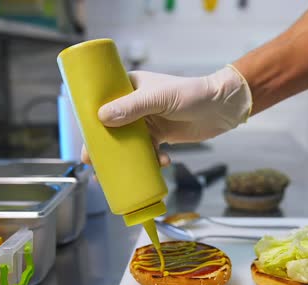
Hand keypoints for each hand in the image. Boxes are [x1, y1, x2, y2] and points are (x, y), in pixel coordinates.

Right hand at [81, 65, 251, 166]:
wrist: (221, 107)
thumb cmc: (191, 94)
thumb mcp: (159, 99)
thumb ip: (132, 107)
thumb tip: (102, 118)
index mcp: (130, 87)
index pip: (103, 103)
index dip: (91, 124)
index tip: (86, 144)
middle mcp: (135, 104)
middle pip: (112, 128)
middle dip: (105, 148)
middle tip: (96, 166)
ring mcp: (148, 121)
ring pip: (129, 143)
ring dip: (127, 158)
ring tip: (123, 174)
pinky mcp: (161, 136)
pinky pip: (148, 151)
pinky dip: (151, 160)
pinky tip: (162, 163)